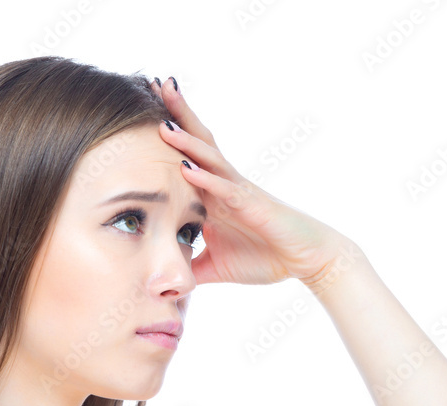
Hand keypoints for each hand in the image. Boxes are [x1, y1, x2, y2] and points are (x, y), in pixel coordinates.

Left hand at [150, 76, 362, 288]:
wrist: (307, 261)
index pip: (184, 158)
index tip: (139, 110)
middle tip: (153, 84)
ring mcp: (239, 192)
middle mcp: (224, 185)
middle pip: (196, 143)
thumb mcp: (216, 267)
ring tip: (163, 120)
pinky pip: (227, 190)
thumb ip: (190, 269)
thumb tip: (164, 281)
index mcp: (213, 196)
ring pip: (210, 159)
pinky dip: (207, 180)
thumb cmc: (266, 258)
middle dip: (176, 115)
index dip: (166, 135)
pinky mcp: (254, 206)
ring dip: (186, 140)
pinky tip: (187, 169)